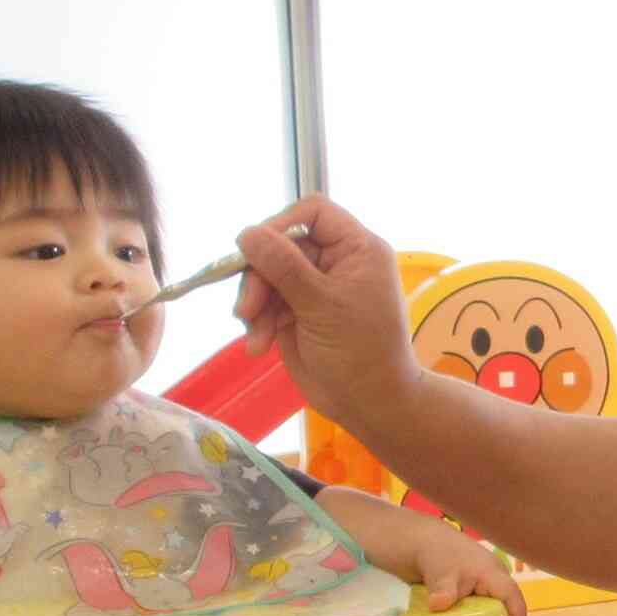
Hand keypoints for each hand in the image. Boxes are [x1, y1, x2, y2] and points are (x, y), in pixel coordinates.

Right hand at [231, 195, 425, 430]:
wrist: (369, 403)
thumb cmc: (360, 351)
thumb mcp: (321, 305)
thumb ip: (284, 266)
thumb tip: (247, 233)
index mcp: (357, 249)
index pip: (314, 212)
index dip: (281, 224)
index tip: (254, 248)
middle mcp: (336, 261)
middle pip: (282, 245)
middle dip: (260, 276)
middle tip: (247, 309)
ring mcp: (315, 287)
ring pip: (268, 275)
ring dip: (255, 303)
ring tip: (256, 335)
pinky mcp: (298, 312)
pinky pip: (266, 303)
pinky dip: (258, 322)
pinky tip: (259, 346)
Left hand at [410, 521, 529, 615]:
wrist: (424, 543)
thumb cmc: (437, 556)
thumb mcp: (441, 575)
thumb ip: (443, 591)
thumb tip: (437, 604)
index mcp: (492, 572)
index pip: (511, 593)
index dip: (518, 613)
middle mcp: (495, 574)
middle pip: (506, 599)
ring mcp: (487, 578)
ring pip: (494, 599)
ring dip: (487, 613)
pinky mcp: (477, 583)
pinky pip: (484, 599)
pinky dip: (478, 609)